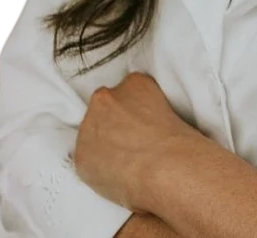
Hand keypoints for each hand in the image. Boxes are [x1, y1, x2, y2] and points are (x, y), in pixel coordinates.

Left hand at [75, 71, 204, 213]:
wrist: (164, 167)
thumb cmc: (175, 144)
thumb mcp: (171, 110)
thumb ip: (149, 108)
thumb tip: (143, 124)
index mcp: (134, 82)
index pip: (126, 92)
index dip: (131, 111)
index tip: (137, 124)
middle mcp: (107, 98)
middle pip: (104, 109)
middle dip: (112, 125)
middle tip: (129, 143)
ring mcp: (90, 125)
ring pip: (92, 135)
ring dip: (102, 145)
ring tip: (123, 162)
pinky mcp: (81, 155)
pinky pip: (85, 161)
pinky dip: (96, 168)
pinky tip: (115, 174)